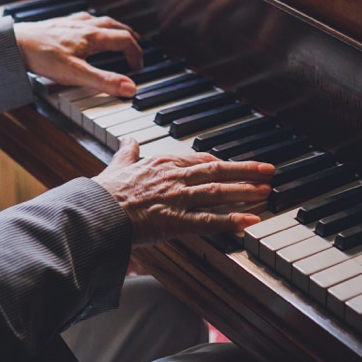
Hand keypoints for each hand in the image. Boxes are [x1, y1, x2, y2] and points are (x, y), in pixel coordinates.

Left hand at [13, 13, 142, 96]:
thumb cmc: (43, 56)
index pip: (125, 40)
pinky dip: (92, 23)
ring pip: (100, 20)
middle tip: (136, 45)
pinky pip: (82, 19)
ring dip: (113, 27)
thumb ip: (104, 81)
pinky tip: (85, 27)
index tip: (137, 66)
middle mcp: (85, 26)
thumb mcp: (76, 74)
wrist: (14, 43)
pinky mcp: (58, 24)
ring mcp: (71, 23)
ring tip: (117, 33)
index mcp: (93, 36)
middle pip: (115, 26)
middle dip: (129, 36)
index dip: (136, 53)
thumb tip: (130, 88)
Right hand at [93, 139, 274, 244]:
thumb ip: (127, 153)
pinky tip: (250, 221)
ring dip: (245, 191)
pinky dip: (232, 220)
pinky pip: (209, 221)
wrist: (93, 213)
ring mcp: (177, 198)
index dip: (221, 163)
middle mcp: (174, 176)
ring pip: (218, 192)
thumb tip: (129, 140)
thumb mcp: (116, 165)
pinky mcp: (175, 221)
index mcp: (162, 162)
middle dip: (246, 170)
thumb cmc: (102, 192)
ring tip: (266, 191)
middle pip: (217, 171)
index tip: (235, 165)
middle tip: (268, 171)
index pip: (200, 160)